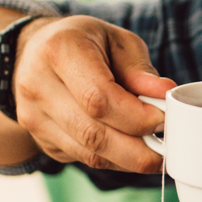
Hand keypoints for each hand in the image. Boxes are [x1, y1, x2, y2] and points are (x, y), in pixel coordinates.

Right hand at [11, 14, 175, 172]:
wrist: (37, 52)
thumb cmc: (85, 43)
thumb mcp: (117, 41)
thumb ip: (140, 70)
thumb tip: (166, 96)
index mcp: (58, 51)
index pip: (98, 98)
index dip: (137, 116)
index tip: (164, 119)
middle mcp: (37, 86)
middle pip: (93, 134)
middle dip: (138, 148)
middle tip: (168, 147)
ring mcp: (33, 117)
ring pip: (89, 153)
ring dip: (129, 159)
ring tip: (156, 151)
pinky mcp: (42, 140)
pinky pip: (85, 159)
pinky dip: (115, 160)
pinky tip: (132, 151)